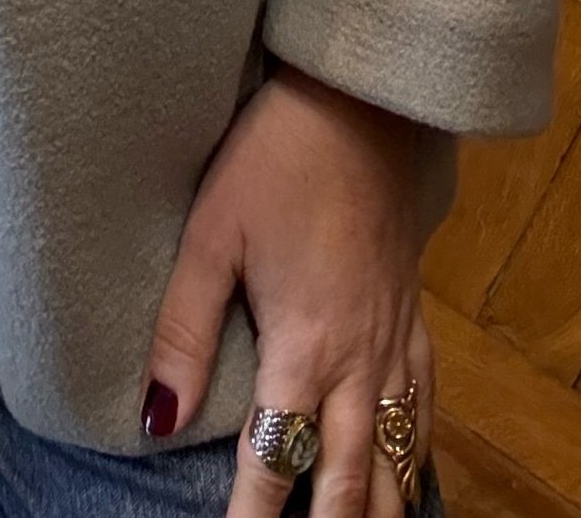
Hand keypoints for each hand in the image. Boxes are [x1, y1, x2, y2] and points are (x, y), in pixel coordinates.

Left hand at [142, 61, 434, 514]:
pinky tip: (408, 476)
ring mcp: (394, 340)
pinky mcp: (414, 316)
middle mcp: (358, 358)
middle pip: (351, 479)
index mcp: (304, 344)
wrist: (361, 104)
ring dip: (380, 510)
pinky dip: (415, 457)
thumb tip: (156, 419)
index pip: (277, 459)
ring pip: (398, 457)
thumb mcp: (211, 234)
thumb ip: (183, 331)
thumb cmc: (276, 160)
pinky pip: (423, 409)